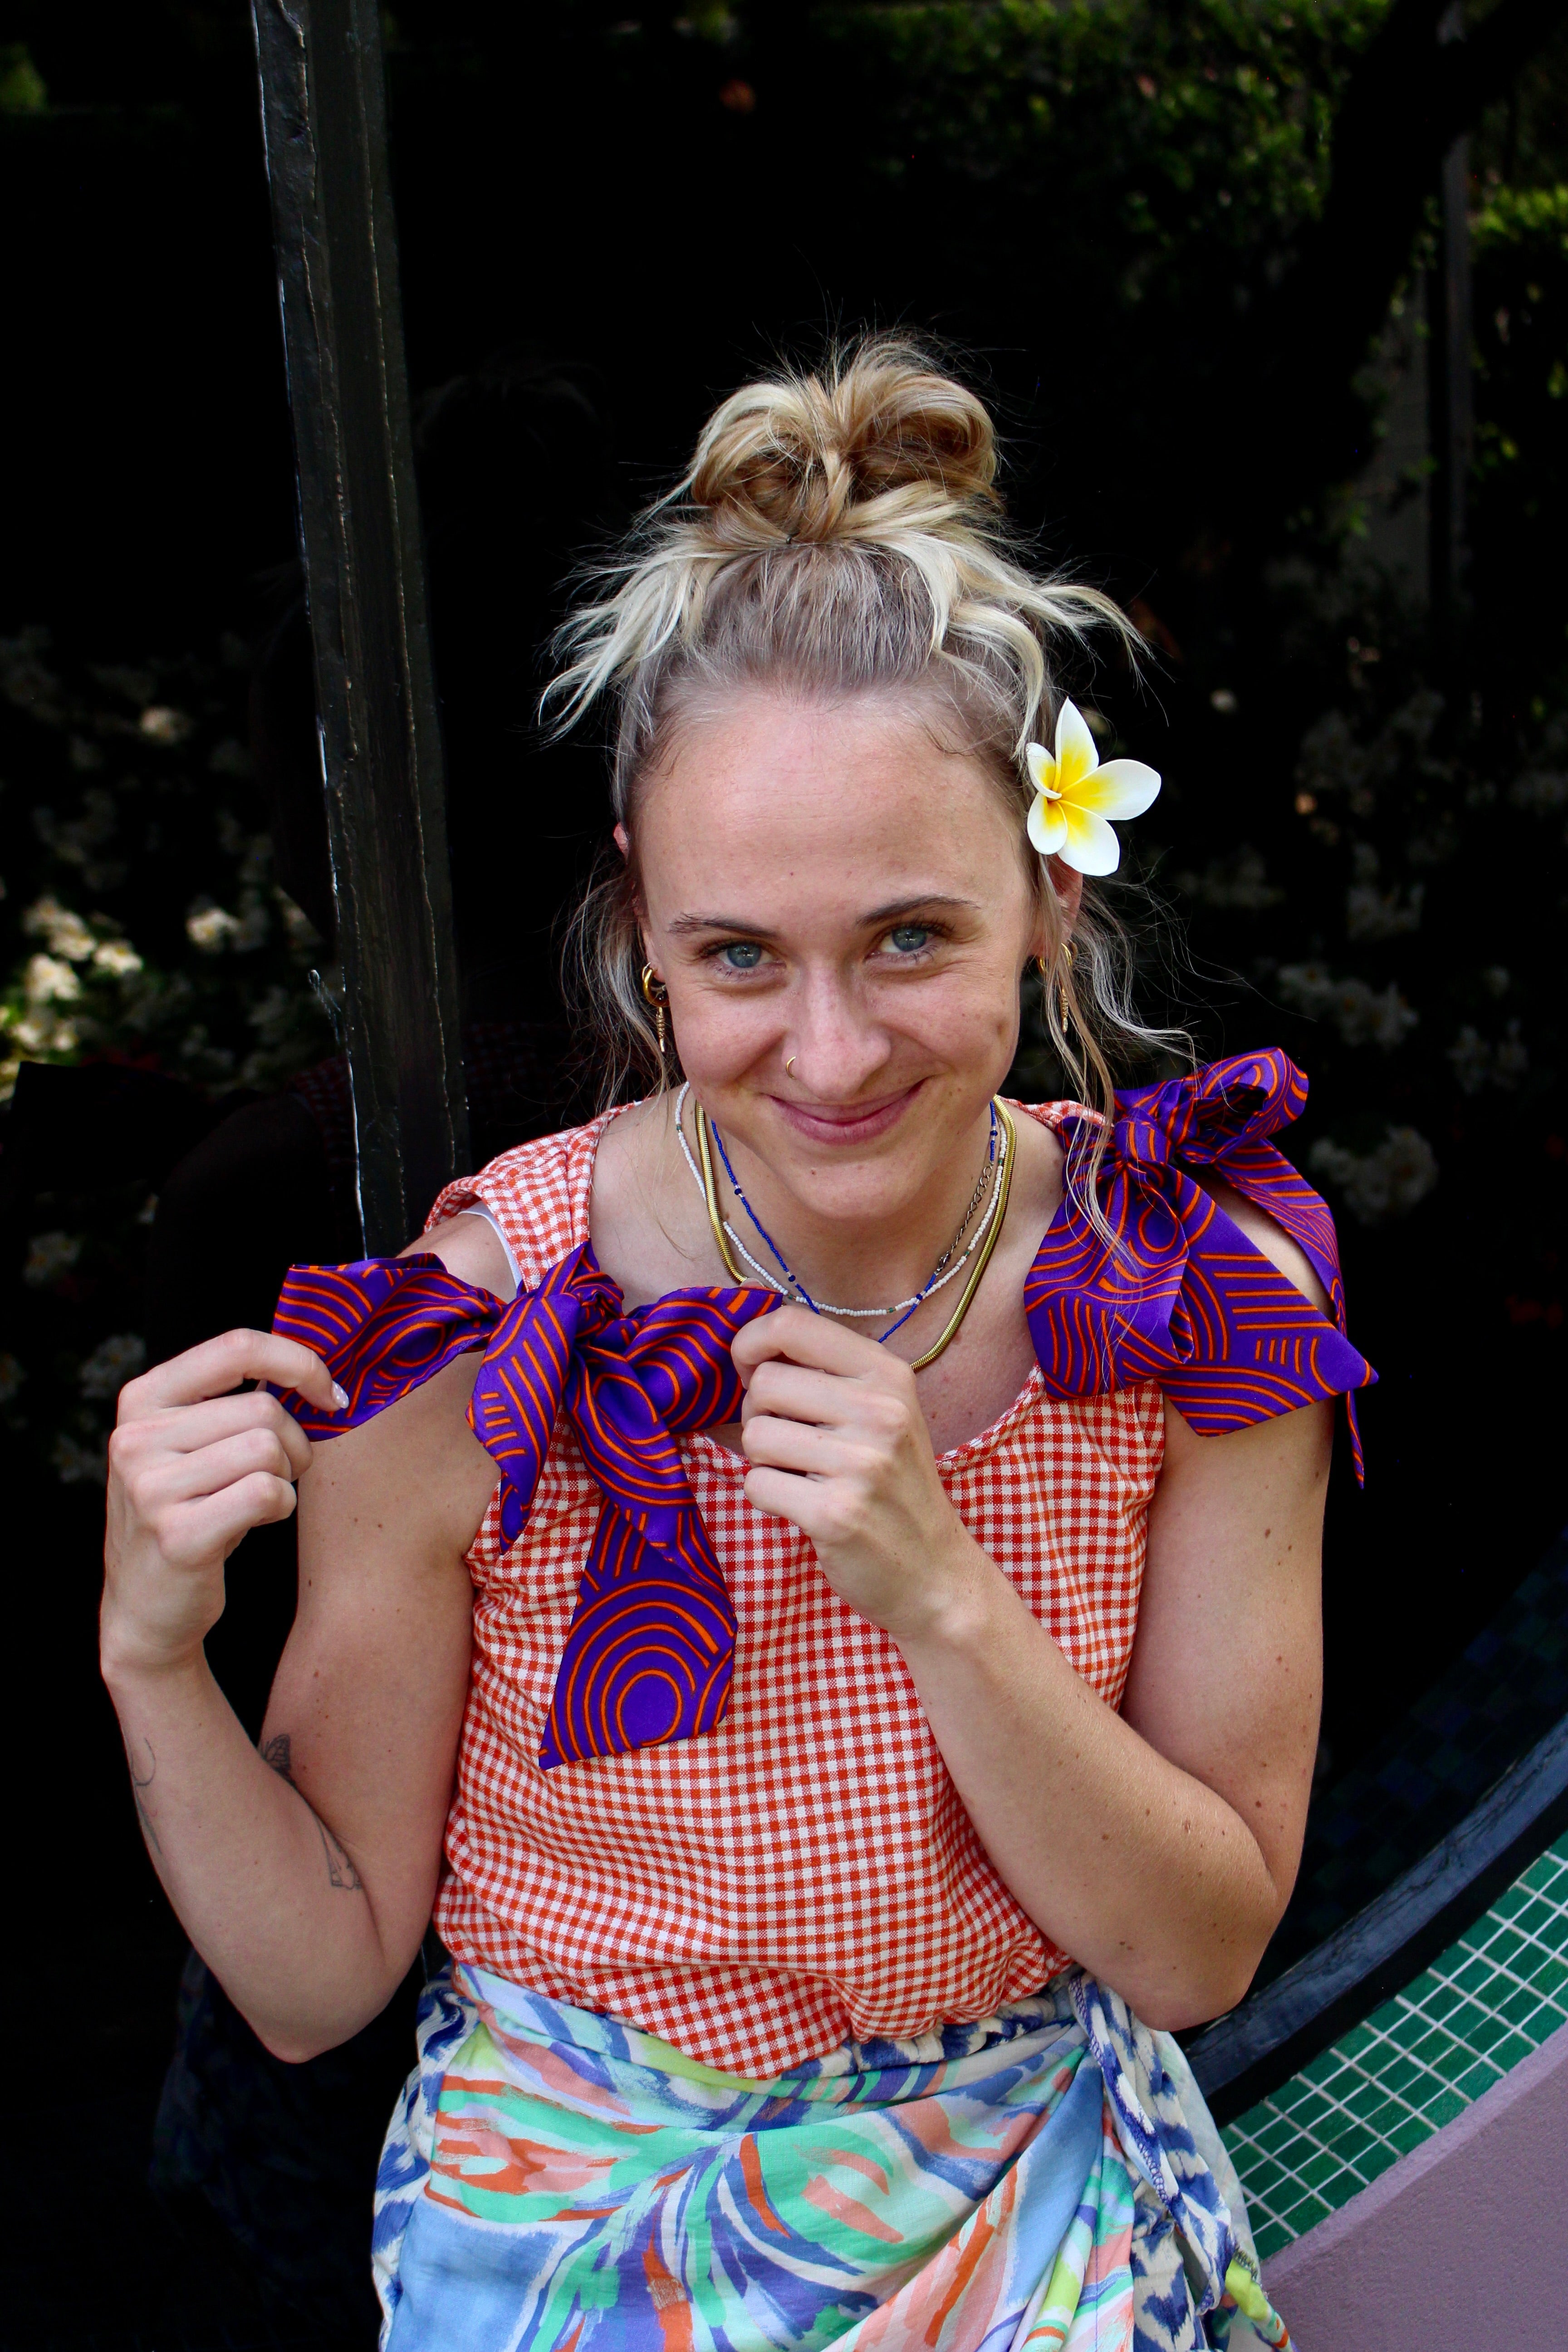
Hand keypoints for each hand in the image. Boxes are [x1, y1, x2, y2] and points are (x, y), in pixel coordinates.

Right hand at [102, 1331, 343, 1680]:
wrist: (146, 1607)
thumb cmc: (188, 1511)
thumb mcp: (191, 1443)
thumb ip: (233, 1400)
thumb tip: (320, 1374)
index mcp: (141, 1399)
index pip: (236, 1347)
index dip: (299, 1363)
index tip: (330, 1395)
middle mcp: (136, 1438)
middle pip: (263, 1408)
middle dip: (295, 1442)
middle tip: (282, 1472)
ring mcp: (150, 1488)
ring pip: (268, 1449)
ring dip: (285, 1477)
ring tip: (258, 1499)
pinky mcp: (176, 1535)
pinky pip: (266, 1493)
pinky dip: (279, 1507)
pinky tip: (255, 1522)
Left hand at [732, 1306, 976, 1643]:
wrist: (936, 1573)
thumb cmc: (895, 1486)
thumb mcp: (882, 1411)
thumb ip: (827, 1372)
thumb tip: (746, 1340)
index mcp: (888, 1374)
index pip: (792, 1324)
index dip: (751, 1343)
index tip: (751, 1370)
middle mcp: (880, 1411)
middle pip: (764, 1382)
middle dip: (759, 1413)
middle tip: (790, 1441)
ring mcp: (861, 1463)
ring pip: (755, 1435)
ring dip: (764, 1460)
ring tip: (802, 1475)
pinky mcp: (835, 1514)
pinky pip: (757, 1485)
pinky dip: (767, 1498)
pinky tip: (802, 1506)